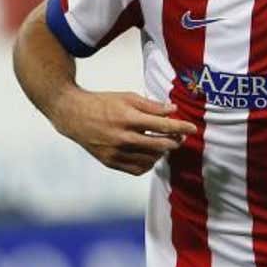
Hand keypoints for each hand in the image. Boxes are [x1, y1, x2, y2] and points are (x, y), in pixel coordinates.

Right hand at [50, 90, 196, 175]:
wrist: (73, 115)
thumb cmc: (103, 103)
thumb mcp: (128, 97)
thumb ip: (152, 106)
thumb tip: (174, 110)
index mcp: (128, 118)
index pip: (163, 126)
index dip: (181, 127)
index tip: (192, 128)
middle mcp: (123, 138)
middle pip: (160, 145)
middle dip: (175, 142)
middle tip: (180, 137)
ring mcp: (116, 152)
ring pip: (150, 159)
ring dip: (162, 152)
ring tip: (163, 144)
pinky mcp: (110, 162)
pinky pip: (137, 169)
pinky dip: (148, 163)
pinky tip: (150, 154)